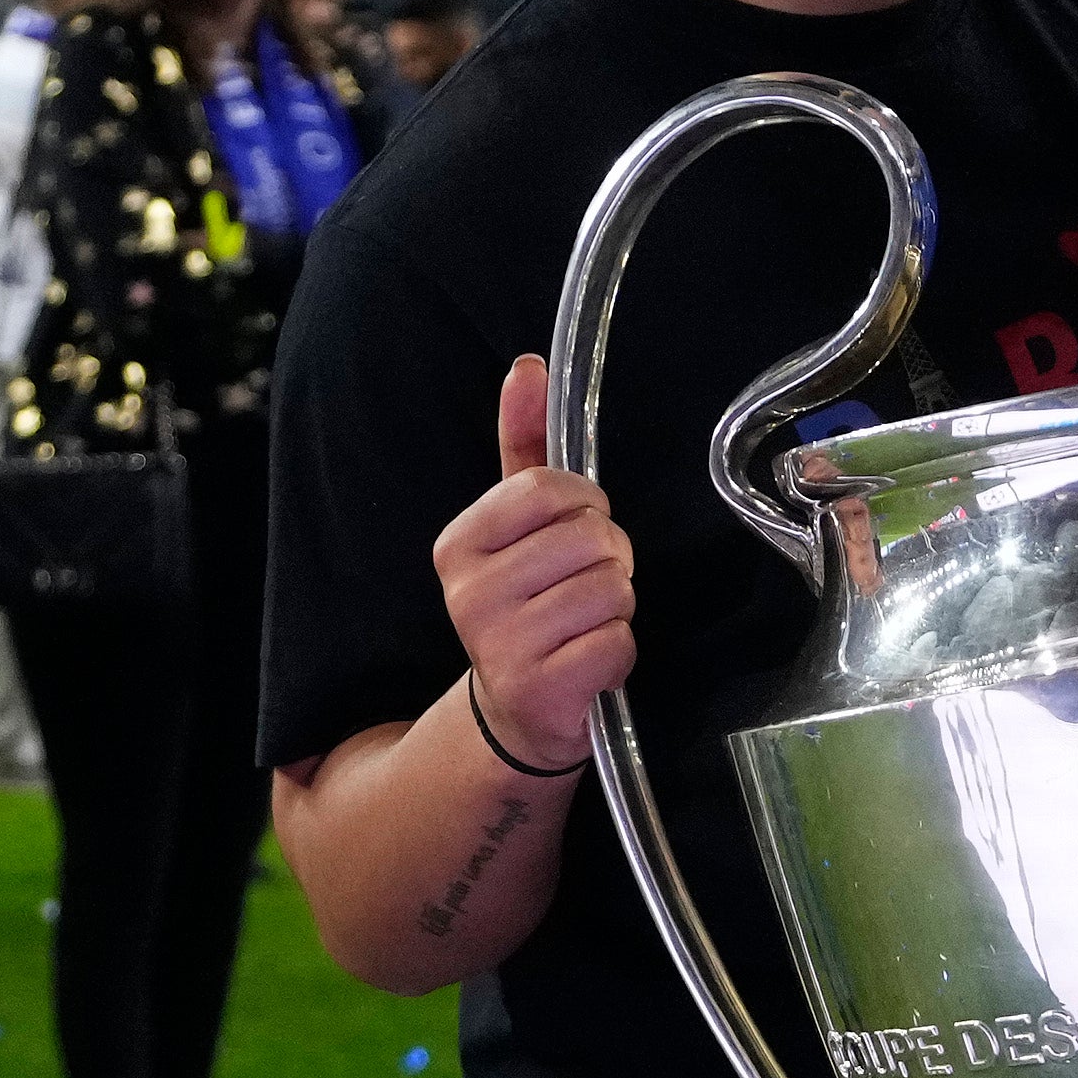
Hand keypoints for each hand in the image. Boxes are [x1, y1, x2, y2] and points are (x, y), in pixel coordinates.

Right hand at [445, 355, 636, 769]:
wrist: (515, 711)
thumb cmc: (528, 605)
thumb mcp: (517, 524)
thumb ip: (524, 445)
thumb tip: (529, 366)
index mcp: (458, 544)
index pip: (553, 490)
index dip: (586, 509)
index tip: (573, 535)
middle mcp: (469, 593)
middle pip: (593, 538)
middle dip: (609, 561)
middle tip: (581, 590)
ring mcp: (500, 645)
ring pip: (612, 589)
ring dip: (616, 608)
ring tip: (583, 626)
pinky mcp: (540, 689)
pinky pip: (619, 643)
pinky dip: (619, 653)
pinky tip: (588, 663)